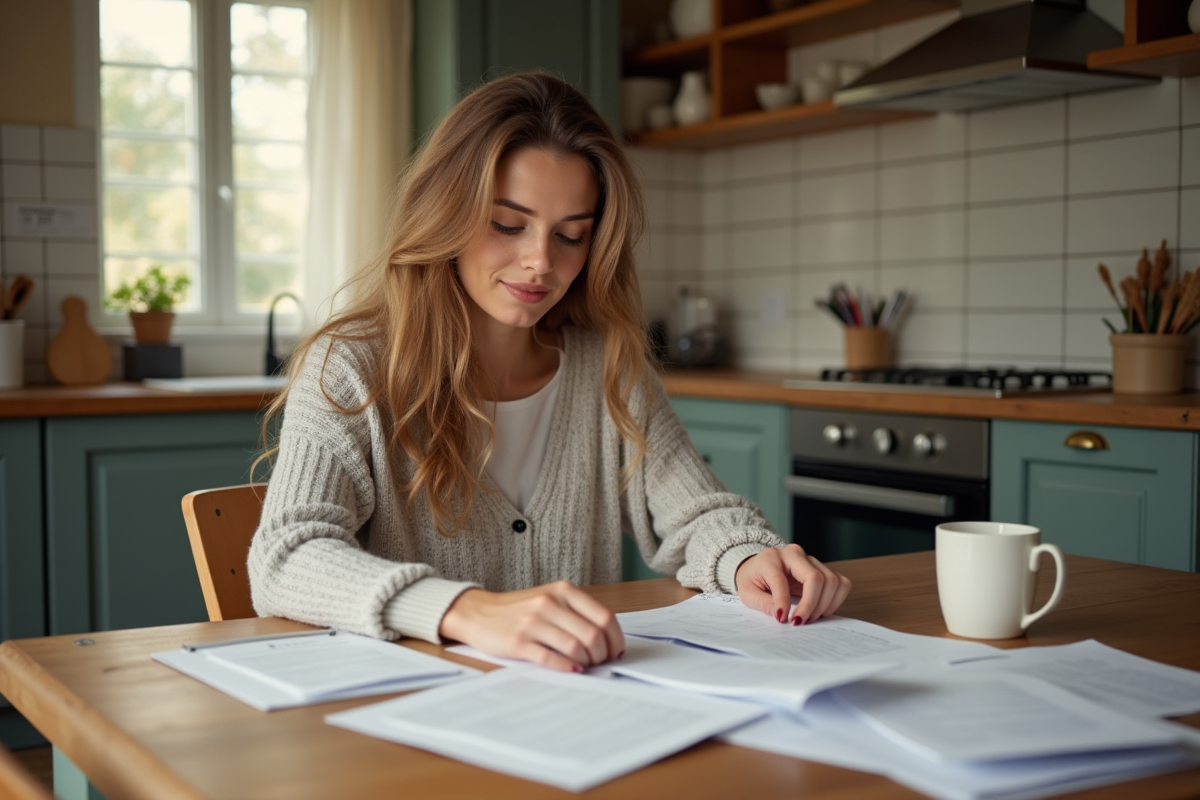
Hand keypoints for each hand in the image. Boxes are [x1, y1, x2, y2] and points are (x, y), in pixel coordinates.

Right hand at [438, 581, 624, 672]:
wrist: (479, 612)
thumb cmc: (520, 609)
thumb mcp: (551, 599)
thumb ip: (577, 613)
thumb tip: (608, 639)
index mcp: (563, 591)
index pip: (604, 617)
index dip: (615, 638)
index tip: (616, 651)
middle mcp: (549, 604)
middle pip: (592, 635)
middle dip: (602, 655)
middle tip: (600, 662)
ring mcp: (533, 622)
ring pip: (575, 647)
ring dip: (586, 662)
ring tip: (584, 665)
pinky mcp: (518, 642)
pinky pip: (550, 659)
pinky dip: (566, 667)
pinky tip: (572, 669)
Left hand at [734, 544, 850, 624]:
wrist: (758, 567)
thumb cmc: (752, 579)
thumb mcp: (747, 592)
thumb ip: (763, 603)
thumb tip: (782, 615)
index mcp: (771, 558)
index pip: (782, 581)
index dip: (784, 603)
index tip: (783, 620)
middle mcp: (794, 554)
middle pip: (816, 578)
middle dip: (811, 605)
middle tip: (800, 622)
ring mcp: (811, 560)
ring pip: (832, 581)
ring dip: (825, 605)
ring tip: (810, 617)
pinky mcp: (822, 568)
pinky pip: (840, 583)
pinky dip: (835, 600)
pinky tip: (821, 610)